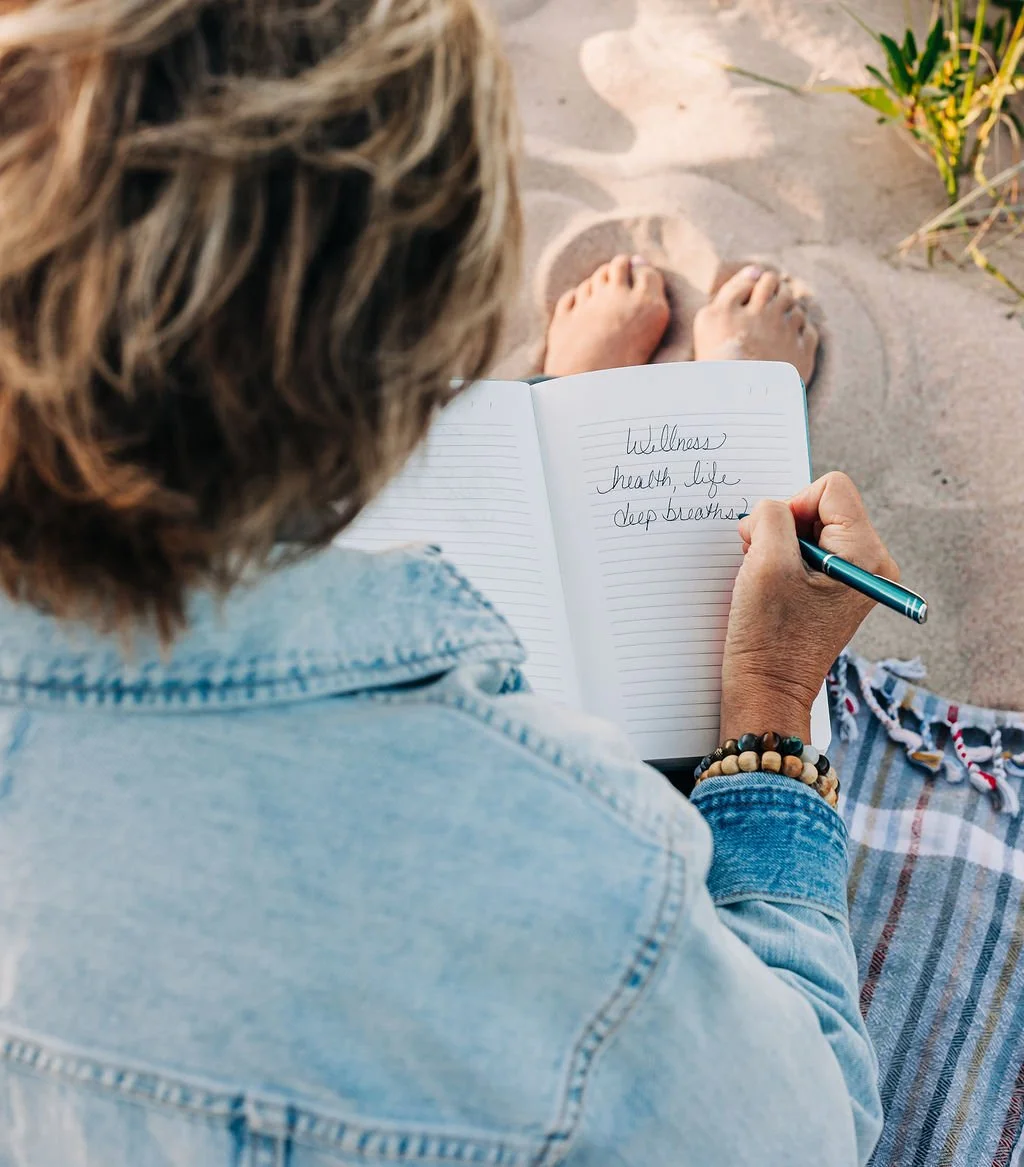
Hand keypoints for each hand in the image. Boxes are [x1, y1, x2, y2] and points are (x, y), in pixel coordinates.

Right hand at [720, 472, 897, 741]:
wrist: (767, 690)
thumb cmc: (768, 635)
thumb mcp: (765, 562)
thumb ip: (770, 516)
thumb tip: (770, 509)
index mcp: (866, 555)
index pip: (831, 489)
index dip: (792, 505)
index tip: (773, 542)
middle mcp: (872, 563)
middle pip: (823, 507)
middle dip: (784, 527)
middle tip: (764, 563)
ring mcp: (857, 577)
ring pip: (812, 528)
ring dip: (780, 545)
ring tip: (768, 580)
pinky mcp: (839, 589)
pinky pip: (809, 551)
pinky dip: (784, 560)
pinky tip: (773, 588)